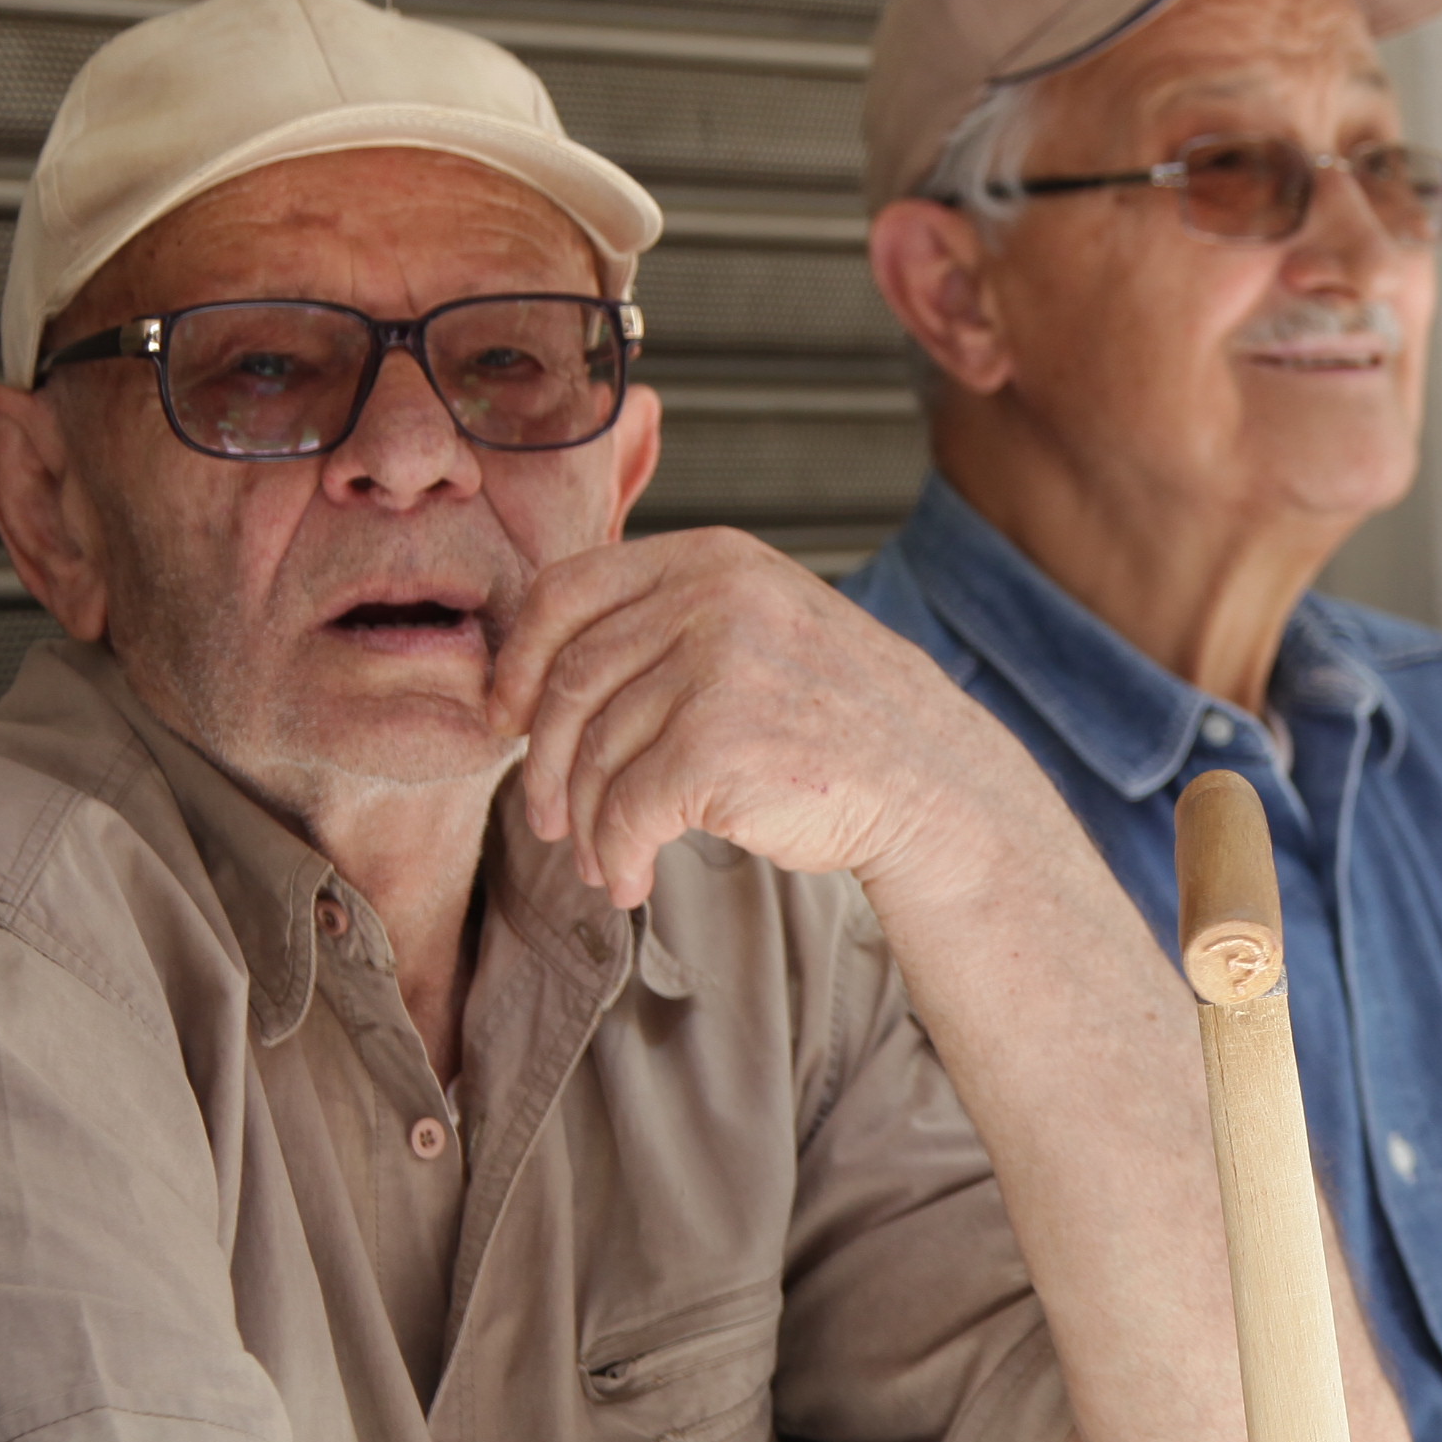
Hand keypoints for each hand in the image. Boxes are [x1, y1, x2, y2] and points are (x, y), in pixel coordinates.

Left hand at [487, 527, 1042, 909]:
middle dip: (542, 761)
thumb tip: (549, 669)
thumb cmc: (844, 721)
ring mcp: (715, 672)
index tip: (507, 716)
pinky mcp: (716, 751)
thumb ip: (676, 620)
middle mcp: (711, 602)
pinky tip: (629, 881)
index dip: (520, 660)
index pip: (568, 591)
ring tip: (600, 859)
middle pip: (571, 681)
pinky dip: (616, 858)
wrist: (935, 786)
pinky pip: (626, 811)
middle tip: (547, 814)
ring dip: (586, 823)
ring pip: (593, 754)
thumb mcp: (766, 626)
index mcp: (712, 560)